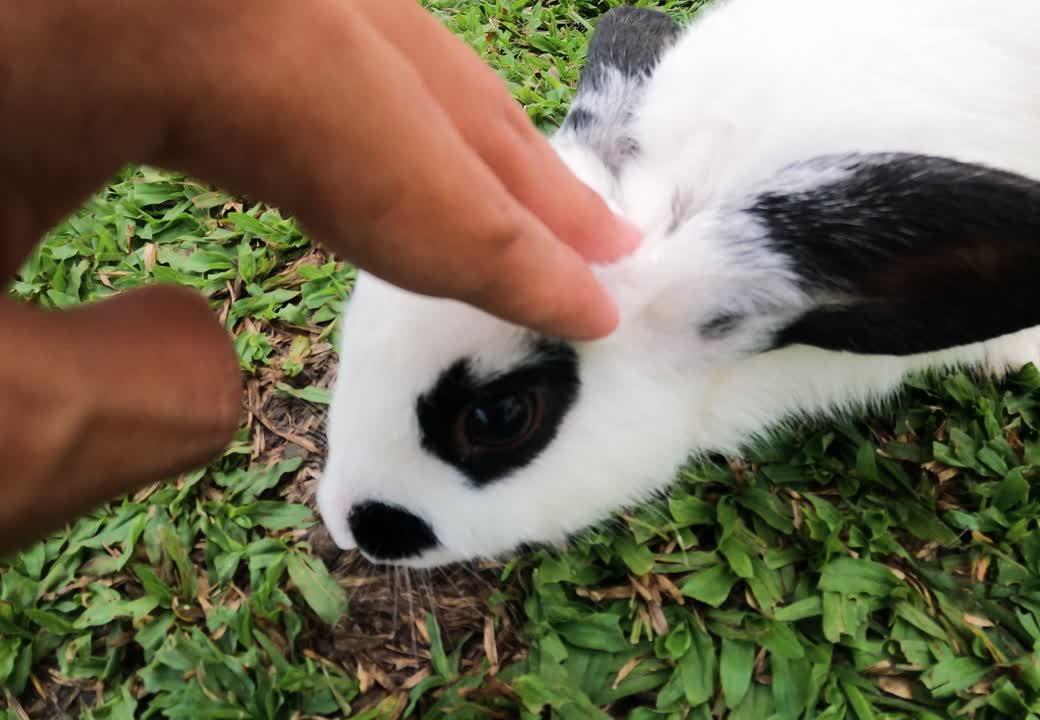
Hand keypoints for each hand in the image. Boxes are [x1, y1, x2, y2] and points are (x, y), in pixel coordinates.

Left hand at [2, 0, 638, 341]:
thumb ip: (108, 400)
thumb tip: (213, 377)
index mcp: (131, 37)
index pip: (378, 144)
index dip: (496, 243)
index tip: (590, 307)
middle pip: (388, 55)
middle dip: (504, 161)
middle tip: (604, 240)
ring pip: (344, 24)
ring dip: (439, 117)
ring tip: (520, 193)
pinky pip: (270, 25)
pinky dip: (347, 88)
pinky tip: (363, 141)